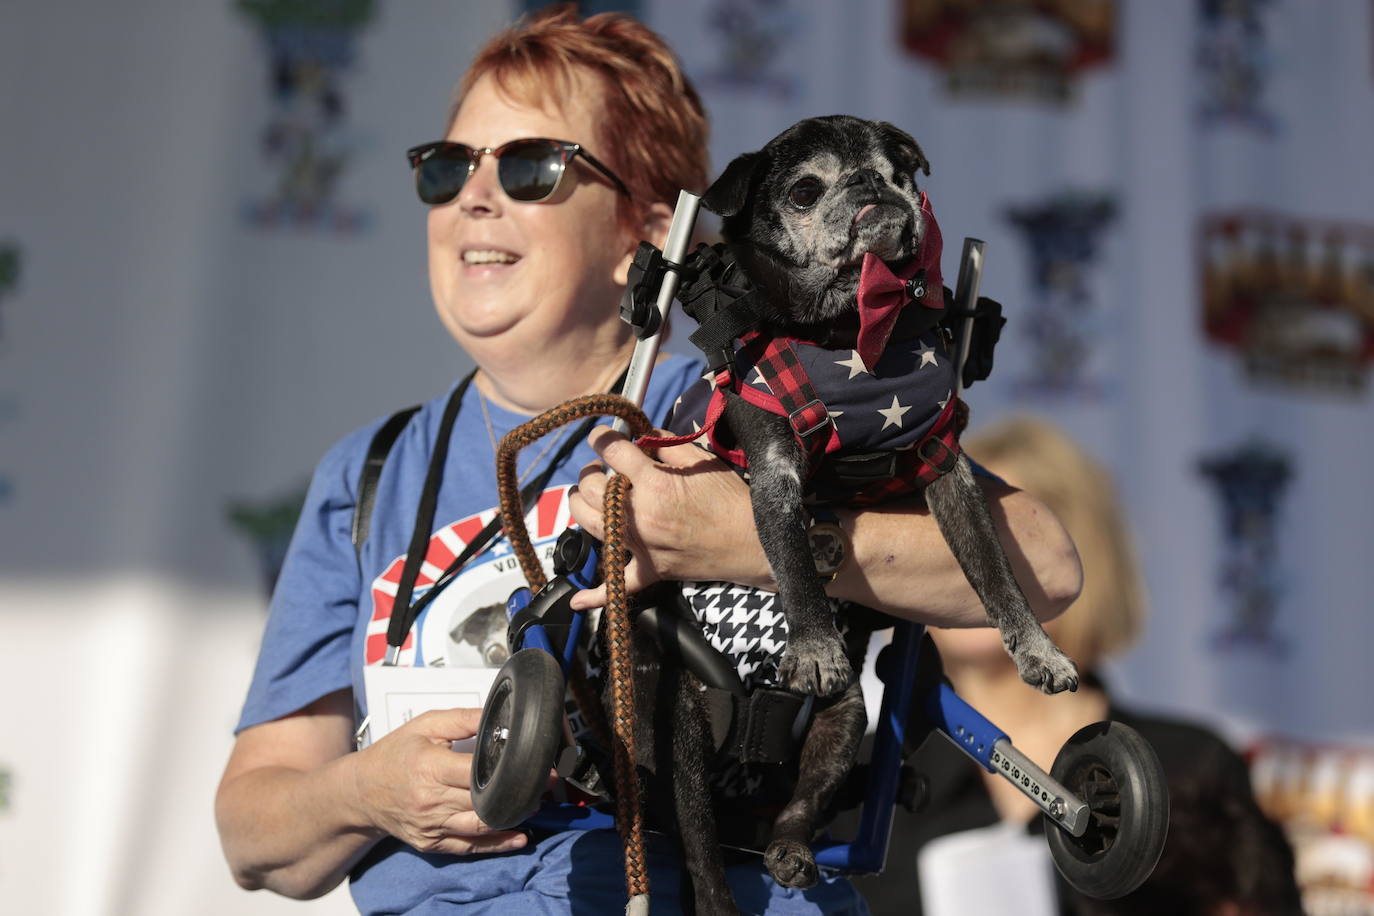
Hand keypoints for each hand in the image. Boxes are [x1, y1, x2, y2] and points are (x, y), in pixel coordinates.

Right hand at [352, 708, 547, 855]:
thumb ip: (464, 718)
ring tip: (535, 803)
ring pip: (481, 827)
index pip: (478, 772)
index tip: (538, 764)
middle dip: (520, 793)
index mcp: (430, 767)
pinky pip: (469, 847)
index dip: (511, 769)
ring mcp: (431, 825)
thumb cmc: (394, 754)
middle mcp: (430, 800)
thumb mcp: (426, 725)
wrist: (361, 791)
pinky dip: (496, 844)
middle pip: (485, 801)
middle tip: (547, 782)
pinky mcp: (432, 843)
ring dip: (513, 817)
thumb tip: (500, 715)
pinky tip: (518, 837)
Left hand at [566, 425, 769, 608]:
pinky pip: (616, 587)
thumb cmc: (730, 499)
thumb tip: (640, 438)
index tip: (601, 436)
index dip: (603, 438)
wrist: (753, 542)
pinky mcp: (649, 571)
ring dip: (580, 506)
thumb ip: (665, 445)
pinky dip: (596, 595)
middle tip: (601, 467)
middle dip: (591, 471)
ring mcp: (641, 546)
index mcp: (654, 484)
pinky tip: (576, 600)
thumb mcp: (701, 460)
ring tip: (584, 496)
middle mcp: (640, 516)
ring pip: (590, 525)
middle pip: (593, 488)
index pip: (613, 452)